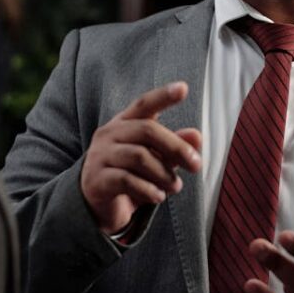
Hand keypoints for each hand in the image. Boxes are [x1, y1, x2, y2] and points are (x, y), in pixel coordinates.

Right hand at [81, 82, 201, 234]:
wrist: (96, 205)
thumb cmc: (130, 174)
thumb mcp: (155, 159)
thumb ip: (174, 147)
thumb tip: (197, 137)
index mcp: (125, 123)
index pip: (144, 104)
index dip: (163, 96)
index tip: (183, 88)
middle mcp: (110, 134)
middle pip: (147, 130)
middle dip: (176, 147)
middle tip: (196, 165)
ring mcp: (100, 156)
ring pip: (139, 157)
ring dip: (164, 173)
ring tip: (176, 186)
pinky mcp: (96, 180)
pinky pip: (126, 180)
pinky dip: (148, 189)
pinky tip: (158, 196)